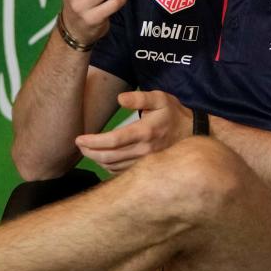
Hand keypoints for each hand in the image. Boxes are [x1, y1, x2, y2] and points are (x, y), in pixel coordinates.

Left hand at [74, 90, 192, 173]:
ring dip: (96, 160)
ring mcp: (146, 162)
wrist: (192, 133)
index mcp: (145, 132)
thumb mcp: (159, 98)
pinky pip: (122, 172)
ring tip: (86, 150)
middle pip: (110, 156)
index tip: (79, 138)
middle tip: (78, 145)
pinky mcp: (146, 168)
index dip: (93, 141)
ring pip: (114, 167)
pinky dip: (107, 167)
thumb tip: (120, 99)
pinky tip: (101, 158)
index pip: (114, 140)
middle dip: (90, 152)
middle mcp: (144, 150)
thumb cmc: (172, 113)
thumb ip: (139, 98)